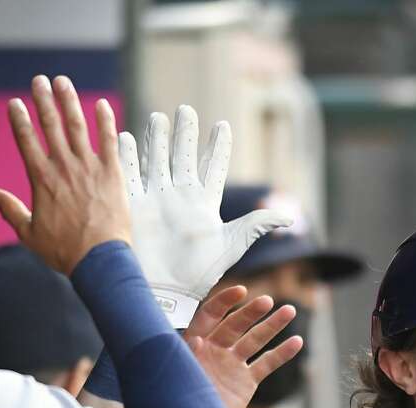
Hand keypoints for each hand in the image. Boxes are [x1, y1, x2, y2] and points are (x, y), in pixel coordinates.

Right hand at [0, 75, 128, 273]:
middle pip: (51, 125)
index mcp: (41, 179)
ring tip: (63, 82)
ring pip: (78, 126)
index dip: (19, 119)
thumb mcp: (29, 233)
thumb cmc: (64, 250)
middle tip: (39, 80)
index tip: (15, 103)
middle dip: (43, 100)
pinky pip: (109, 141)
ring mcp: (89, 168)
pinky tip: (102, 105)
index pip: (26, 140)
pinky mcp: (112, 174)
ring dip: (69, 102)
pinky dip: (106, 121)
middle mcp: (64, 167)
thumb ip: (10, 210)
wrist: (99, 260)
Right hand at [119, 106, 290, 328]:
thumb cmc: (200, 272)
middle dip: (184, 133)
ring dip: (156, 139)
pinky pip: (128, 175)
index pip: (213, 167)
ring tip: (158, 117)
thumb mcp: (231, 245)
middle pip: (182, 156)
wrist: (166, 290)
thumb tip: (290, 218)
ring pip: (156, 160)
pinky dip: (126, 156)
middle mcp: (179, 196)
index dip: (218, 147)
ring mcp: (156, 198)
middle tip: (186, 110)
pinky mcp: (133, 205)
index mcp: (204, 203)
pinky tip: (125, 136)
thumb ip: (256, 226)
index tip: (222, 126)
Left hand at [182, 285, 304, 407]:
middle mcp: (214, 349)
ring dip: (273, 325)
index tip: (240, 291)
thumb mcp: (178, 377)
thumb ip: (186, 357)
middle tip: (267, 302)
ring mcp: (232, 364)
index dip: (224, 301)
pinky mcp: (246, 381)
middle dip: (252, 312)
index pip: (209, 315)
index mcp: (193, 344)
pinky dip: (282, 354)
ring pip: (255, 340)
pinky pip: (266, 364)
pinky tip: (297, 342)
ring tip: (289, 311)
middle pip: (236, 324)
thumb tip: (195, 339)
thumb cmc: (177, 403)